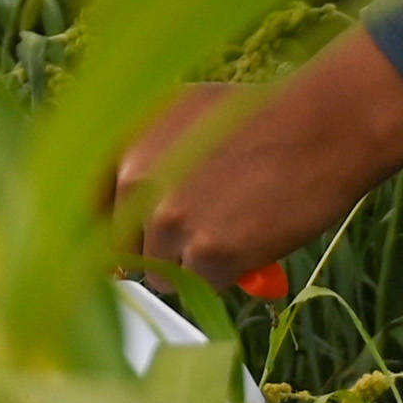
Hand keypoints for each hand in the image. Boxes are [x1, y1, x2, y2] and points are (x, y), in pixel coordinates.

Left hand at [109, 29, 402, 284]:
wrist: (324, 125)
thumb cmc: (260, 117)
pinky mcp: (207, 255)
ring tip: (234, 226)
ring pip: (162, 273)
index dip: (96, 234)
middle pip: (121, 248)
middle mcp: (134, 182)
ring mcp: (169, 222)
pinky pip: (202, 286)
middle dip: (156, 249)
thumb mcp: (181, 116)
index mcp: (121, 145)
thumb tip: (114, 212)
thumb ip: (140, 158)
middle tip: (202, 230)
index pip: (78, 209)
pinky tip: (252, 238)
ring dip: (193, 264)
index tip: (112, 249)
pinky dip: (226, 275)